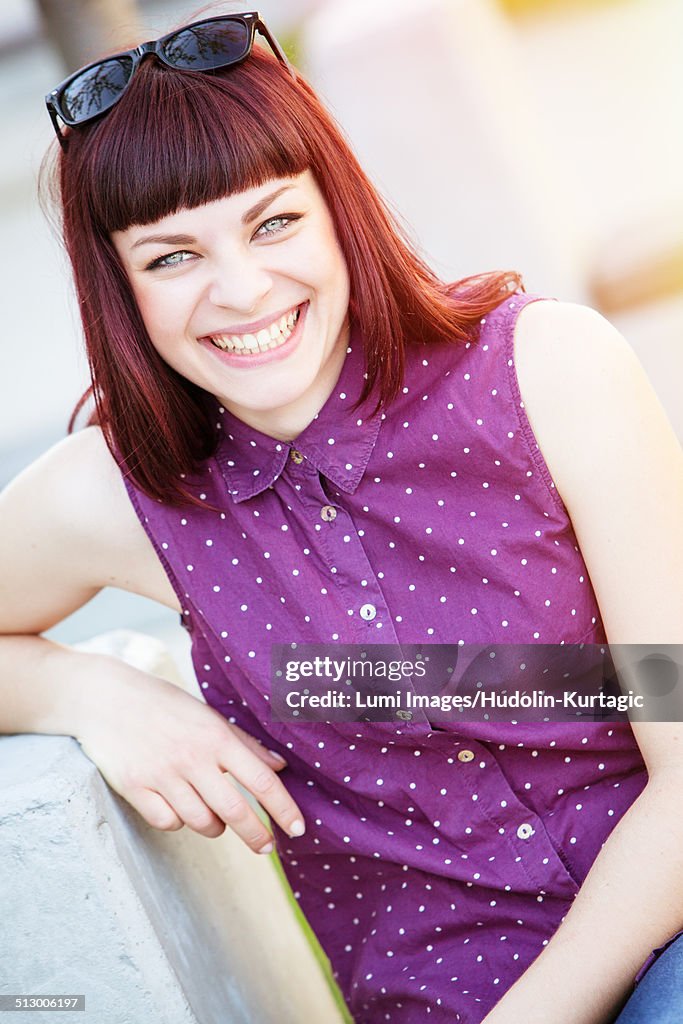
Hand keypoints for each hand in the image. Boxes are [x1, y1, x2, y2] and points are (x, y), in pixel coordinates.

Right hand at [74, 655, 303, 852]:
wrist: (106, 698)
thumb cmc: (165, 705)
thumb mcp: (208, 715)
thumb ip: (244, 743)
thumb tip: (280, 767)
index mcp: (216, 737)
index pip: (261, 780)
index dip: (283, 809)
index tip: (299, 828)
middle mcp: (192, 757)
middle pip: (235, 811)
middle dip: (257, 835)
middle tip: (267, 847)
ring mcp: (163, 774)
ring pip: (201, 822)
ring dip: (215, 828)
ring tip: (216, 820)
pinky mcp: (136, 788)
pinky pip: (168, 822)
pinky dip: (178, 822)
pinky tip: (179, 808)